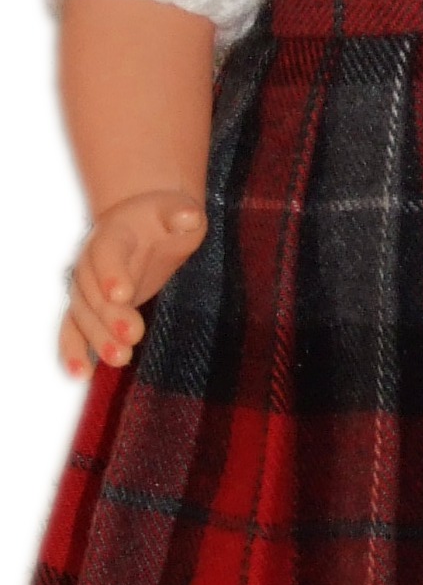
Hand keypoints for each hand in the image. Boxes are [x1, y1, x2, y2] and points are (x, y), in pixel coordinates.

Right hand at [59, 189, 207, 378]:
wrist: (141, 226)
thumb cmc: (164, 220)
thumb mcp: (178, 209)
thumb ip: (181, 214)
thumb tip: (189, 218)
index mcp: (113, 233)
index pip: (107, 252)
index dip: (112, 273)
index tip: (122, 293)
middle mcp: (91, 261)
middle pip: (94, 291)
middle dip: (111, 315)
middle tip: (134, 334)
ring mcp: (87, 288)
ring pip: (83, 315)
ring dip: (98, 338)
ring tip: (120, 358)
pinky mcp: (89, 311)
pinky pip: (72, 331)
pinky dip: (72, 352)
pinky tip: (80, 374)